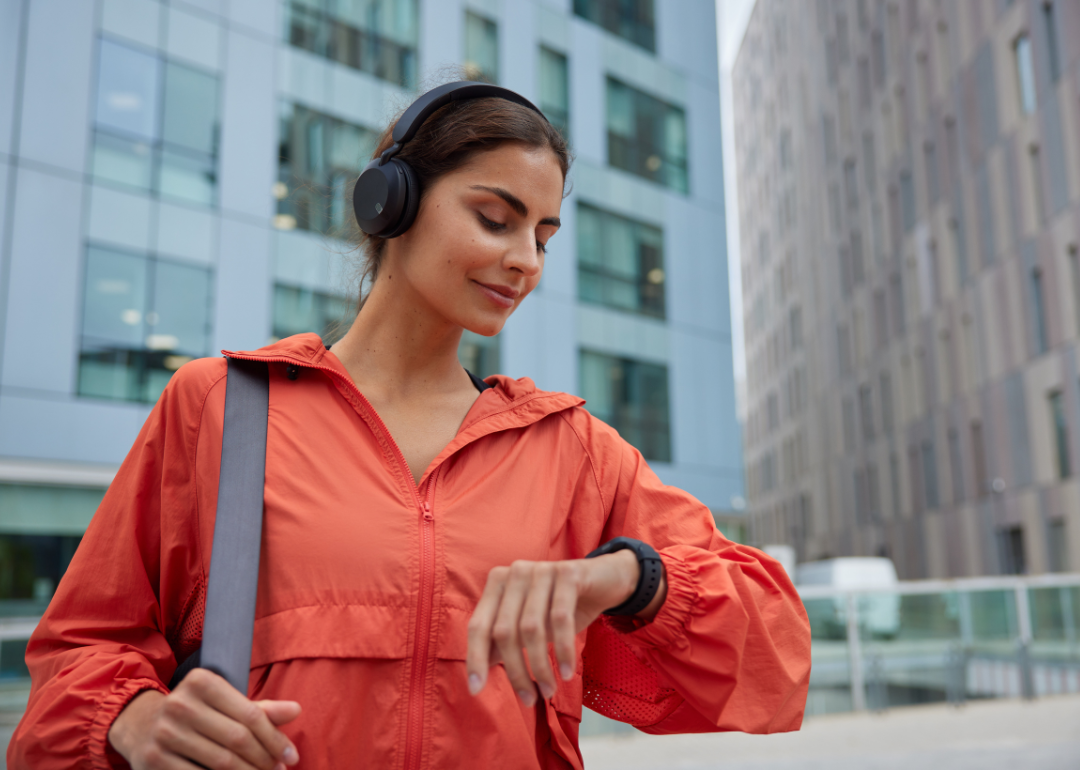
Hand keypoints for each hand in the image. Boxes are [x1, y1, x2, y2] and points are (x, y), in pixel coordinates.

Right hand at [108, 668, 300, 769]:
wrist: (139, 723)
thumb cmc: (195, 711)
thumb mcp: (224, 702)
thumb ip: (260, 708)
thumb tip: (296, 710)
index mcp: (203, 682)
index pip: (251, 715)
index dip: (275, 739)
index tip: (292, 757)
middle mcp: (181, 704)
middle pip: (238, 739)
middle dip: (264, 760)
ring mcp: (165, 733)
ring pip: (221, 762)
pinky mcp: (154, 760)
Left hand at [465, 550, 665, 705]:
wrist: (604, 581)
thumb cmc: (560, 607)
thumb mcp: (530, 626)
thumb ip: (503, 642)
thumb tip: (478, 672)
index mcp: (498, 583)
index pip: (479, 625)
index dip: (475, 658)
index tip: (476, 690)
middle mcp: (515, 572)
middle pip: (505, 630)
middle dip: (515, 671)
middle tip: (528, 700)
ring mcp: (541, 570)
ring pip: (532, 628)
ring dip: (540, 667)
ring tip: (548, 691)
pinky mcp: (568, 572)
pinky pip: (561, 618)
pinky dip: (563, 650)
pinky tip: (568, 673)